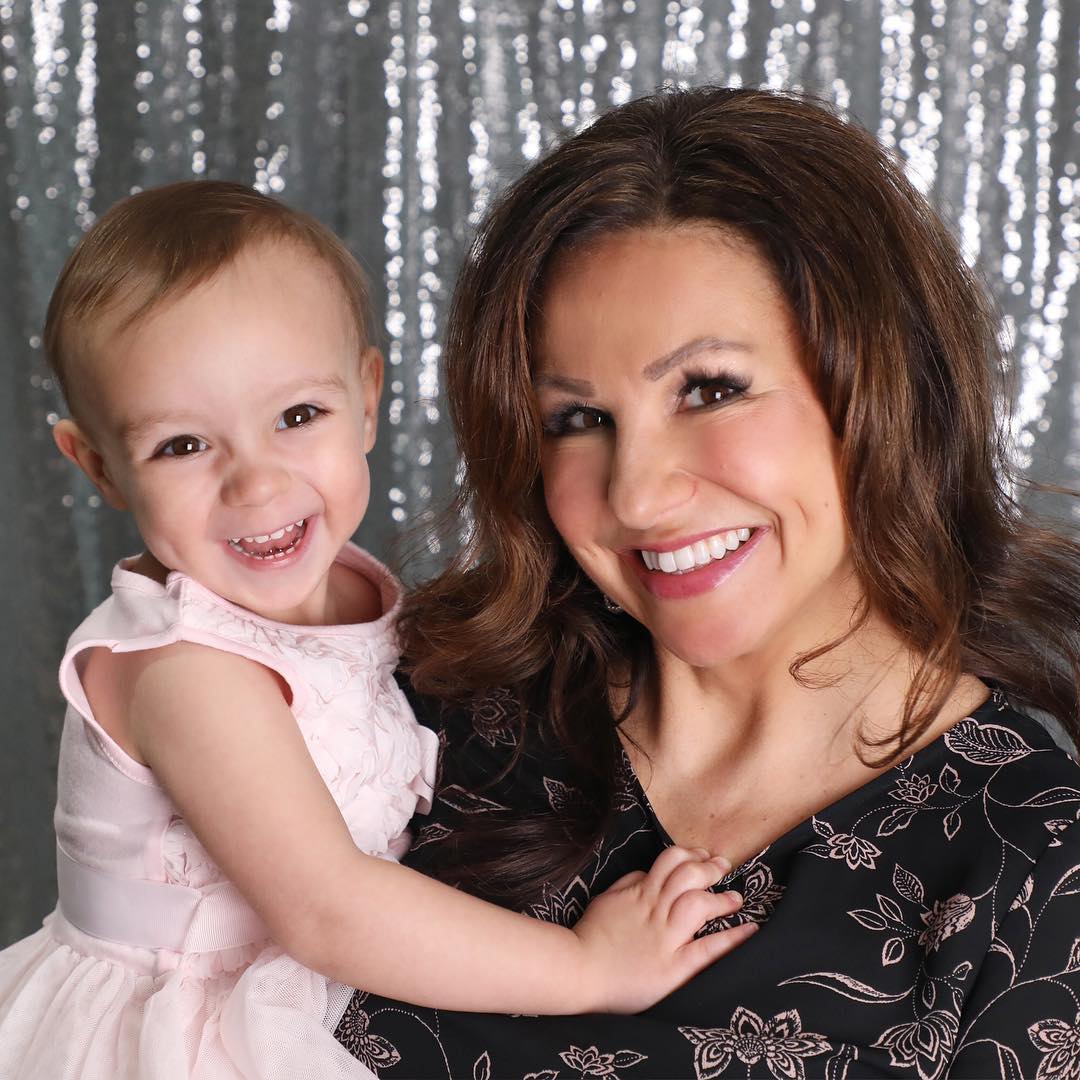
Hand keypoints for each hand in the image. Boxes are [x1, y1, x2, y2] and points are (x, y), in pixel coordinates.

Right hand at [570, 845, 757, 1013]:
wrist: (578, 971)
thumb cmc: (590, 936)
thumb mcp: (606, 899)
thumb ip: (629, 883)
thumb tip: (648, 873)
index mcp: (640, 894)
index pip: (671, 862)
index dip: (691, 855)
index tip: (703, 856)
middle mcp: (656, 912)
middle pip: (689, 877)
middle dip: (710, 868)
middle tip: (724, 867)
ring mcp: (665, 939)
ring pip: (698, 905)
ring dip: (722, 898)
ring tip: (736, 898)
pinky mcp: (672, 968)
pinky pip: (705, 950)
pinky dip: (730, 939)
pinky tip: (748, 931)